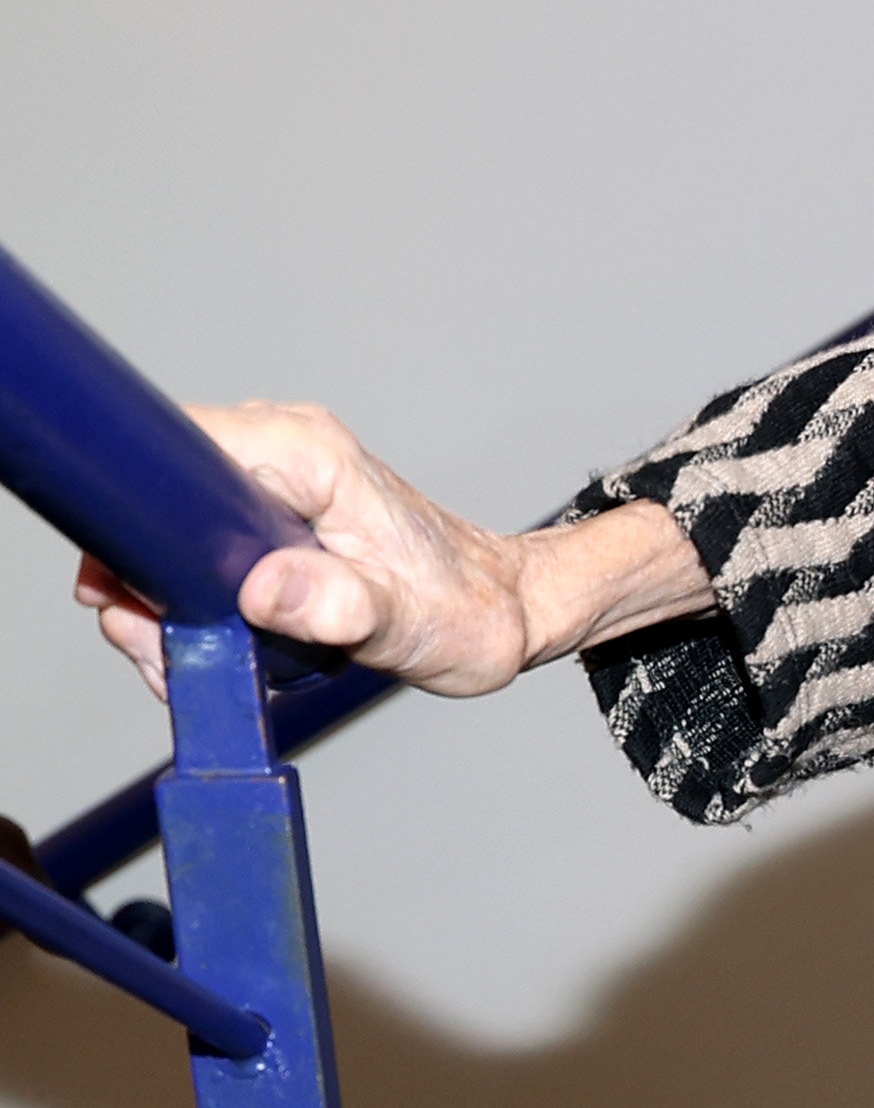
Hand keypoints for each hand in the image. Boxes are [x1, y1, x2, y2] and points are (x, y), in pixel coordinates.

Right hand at [74, 415, 701, 701]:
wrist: (501, 610)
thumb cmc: (466, 610)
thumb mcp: (406, 622)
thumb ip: (338, 606)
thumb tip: (264, 590)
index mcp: (306, 453)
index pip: (177, 449)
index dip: (139, 519)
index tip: (138, 591)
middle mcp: (280, 450)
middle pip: (158, 496)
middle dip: (140, 578)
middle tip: (165, 646)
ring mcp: (269, 482)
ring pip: (168, 530)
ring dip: (159, 600)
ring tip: (196, 659)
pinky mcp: (266, 515)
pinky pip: (195, 548)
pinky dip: (186, 601)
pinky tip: (211, 646)